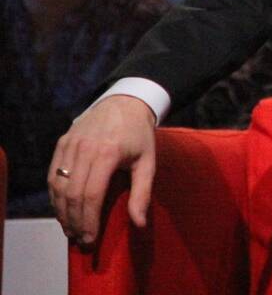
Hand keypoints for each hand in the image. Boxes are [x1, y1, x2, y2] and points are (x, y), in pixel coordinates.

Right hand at [48, 95, 157, 244]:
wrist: (125, 103)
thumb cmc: (139, 135)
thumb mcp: (148, 162)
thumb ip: (143, 193)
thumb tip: (140, 223)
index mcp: (107, 153)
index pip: (91, 195)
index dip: (88, 220)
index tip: (91, 239)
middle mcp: (84, 149)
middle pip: (72, 194)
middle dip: (75, 221)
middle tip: (80, 239)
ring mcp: (70, 145)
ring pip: (58, 186)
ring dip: (62, 212)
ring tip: (71, 229)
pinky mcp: (62, 143)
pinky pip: (53, 175)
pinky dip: (55, 196)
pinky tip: (63, 210)